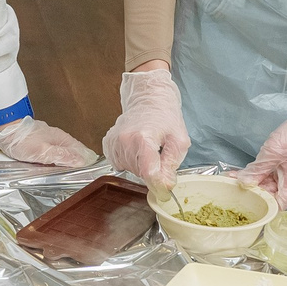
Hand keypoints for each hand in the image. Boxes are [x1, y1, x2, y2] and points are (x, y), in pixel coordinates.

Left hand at [0, 116, 94, 166]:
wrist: (5, 131)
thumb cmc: (22, 140)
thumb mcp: (44, 151)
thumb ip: (62, 156)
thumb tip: (80, 160)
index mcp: (62, 139)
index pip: (81, 151)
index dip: (85, 162)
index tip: (88, 173)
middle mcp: (57, 139)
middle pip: (72, 153)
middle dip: (76, 164)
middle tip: (80, 177)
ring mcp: (48, 141)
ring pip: (62, 154)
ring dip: (65, 163)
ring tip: (68, 175)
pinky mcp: (39, 144)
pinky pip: (52, 154)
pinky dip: (54, 161)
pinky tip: (52, 168)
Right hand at [103, 67, 190, 188]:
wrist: (148, 98)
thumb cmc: (165, 116)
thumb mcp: (179, 139)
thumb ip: (171, 164)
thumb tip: (164, 185)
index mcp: (143, 138)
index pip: (148, 173)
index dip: (158, 184)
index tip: (164, 187)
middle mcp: (124, 140)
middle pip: (140, 173)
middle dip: (152, 170)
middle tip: (159, 153)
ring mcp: (113, 143)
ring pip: (130, 170)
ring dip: (141, 165)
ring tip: (147, 148)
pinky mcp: (107, 144)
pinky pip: (119, 164)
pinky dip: (130, 161)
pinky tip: (136, 148)